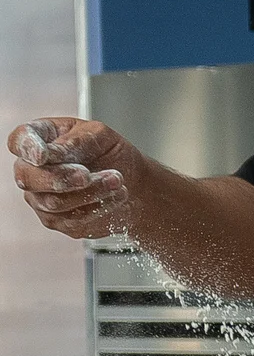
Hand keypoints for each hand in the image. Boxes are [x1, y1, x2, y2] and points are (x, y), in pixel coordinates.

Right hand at [8, 117, 142, 240]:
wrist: (133, 182)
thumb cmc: (111, 153)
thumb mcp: (100, 135)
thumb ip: (75, 141)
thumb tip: (51, 152)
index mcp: (39, 137)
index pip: (19, 141)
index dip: (27, 147)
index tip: (43, 155)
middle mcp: (32, 169)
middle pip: (28, 178)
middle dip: (60, 178)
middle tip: (87, 175)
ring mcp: (41, 197)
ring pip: (53, 202)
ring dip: (89, 192)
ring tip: (116, 180)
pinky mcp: (56, 220)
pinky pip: (71, 219)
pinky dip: (97, 207)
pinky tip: (115, 195)